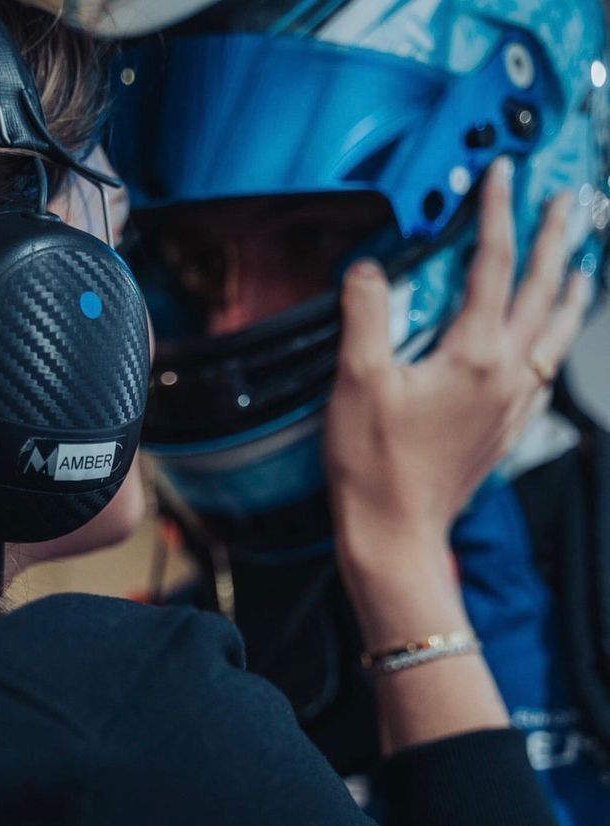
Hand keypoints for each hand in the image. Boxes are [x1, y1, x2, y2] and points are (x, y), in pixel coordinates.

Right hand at [325, 157, 590, 572]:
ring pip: (556, 336)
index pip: (492, 265)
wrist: (395, 532)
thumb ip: (366, 315)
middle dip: (556, 241)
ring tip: (583, 266)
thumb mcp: (358, 381)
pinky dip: (556, 342)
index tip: (504, 176)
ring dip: (571, 293)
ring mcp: (511, 405)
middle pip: (542, 293)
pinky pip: (545, 372)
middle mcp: (506, 376)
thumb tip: (369, 270)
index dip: (498, 213)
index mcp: (474, 355)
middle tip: (569, 204)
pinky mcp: (505, 429)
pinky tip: (549, 344)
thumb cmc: (376, 466)